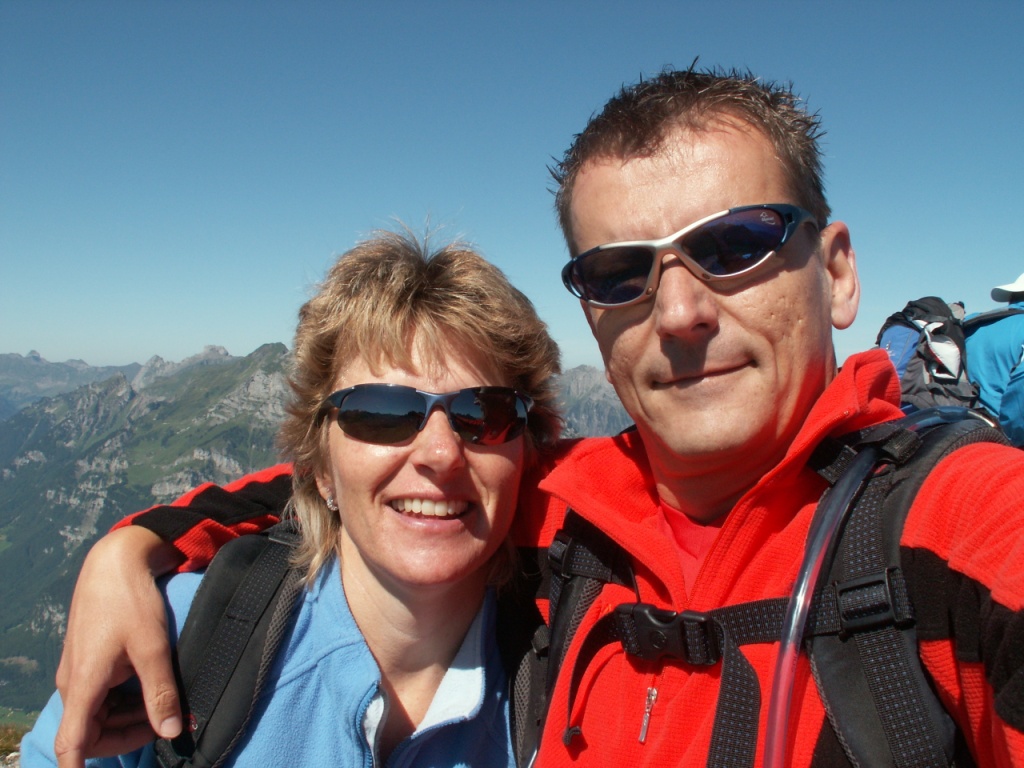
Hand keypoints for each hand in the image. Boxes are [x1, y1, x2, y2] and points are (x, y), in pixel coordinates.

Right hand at [54, 525, 185, 766]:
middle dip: (129, 736)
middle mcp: (74, 684)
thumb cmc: (130, 601)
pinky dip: (127, 701)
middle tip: (168, 723)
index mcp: (83, 685)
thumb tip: (171, 731)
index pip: (72, 744)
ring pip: (100, 716)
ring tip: (167, 704)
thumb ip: (161, 692)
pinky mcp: (90, 663)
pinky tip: (153, 688)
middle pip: (92, 734)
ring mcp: (80, 673)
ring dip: (131, 718)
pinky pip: (103, 697)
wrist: (115, 563)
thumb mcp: (152, 648)